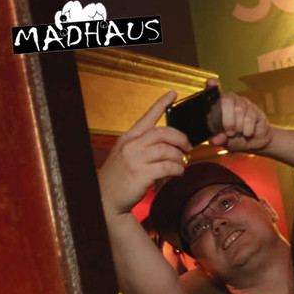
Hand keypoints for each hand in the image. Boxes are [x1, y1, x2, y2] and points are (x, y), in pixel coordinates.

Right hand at [97, 91, 189, 214]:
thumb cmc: (120, 178)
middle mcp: (131, 145)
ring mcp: (135, 159)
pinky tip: (177, 173)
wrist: (106, 199)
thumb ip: (144, 147)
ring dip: (180, 158)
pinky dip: (178, 170)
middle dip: (181, 139)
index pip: (147, 117)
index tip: (173, 93)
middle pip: (164, 133)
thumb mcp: (127, 156)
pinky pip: (168, 167)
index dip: (161, 104)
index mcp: (128, 138)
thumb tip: (171, 145)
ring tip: (181, 164)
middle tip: (188, 148)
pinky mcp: (141, 174)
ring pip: (168, 150)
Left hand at [204, 78, 272, 152]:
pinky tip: (247, 133)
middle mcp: (230, 101)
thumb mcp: (224, 142)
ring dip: (238, 127)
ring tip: (238, 133)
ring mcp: (243, 103)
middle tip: (229, 132)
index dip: (212, 85)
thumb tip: (216, 139)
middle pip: (227, 101)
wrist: (254, 143)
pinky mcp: (254, 109)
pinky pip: (250, 117)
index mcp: (218, 106)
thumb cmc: (236, 139)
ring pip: (239, 110)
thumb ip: (218, 140)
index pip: (213, 91)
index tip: (211, 83)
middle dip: (227, 121)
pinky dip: (247, 129)